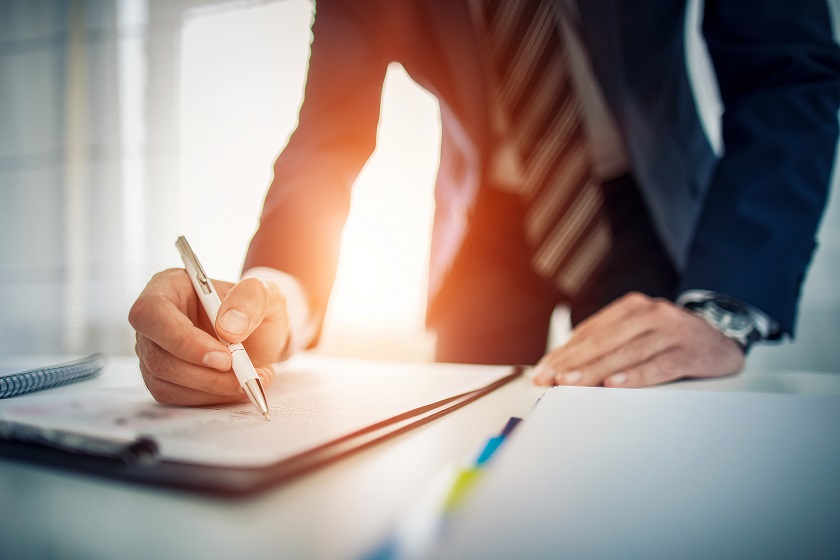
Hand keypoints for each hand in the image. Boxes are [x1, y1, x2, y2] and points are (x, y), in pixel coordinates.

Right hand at [128, 268, 289, 404]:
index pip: (152, 313)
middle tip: (244, 376)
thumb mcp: (264, 293)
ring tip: (250, 379)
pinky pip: (175, 396)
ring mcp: (154, 350)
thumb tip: (228, 329)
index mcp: (168, 287)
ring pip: (164, 381)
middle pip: (157, 355)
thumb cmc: (256, 309)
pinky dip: (209, 397)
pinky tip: (236, 387)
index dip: (183, 340)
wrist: (261, 335)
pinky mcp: (162, 377)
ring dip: (211, 388)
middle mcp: (153, 320)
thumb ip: (250, 300)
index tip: (224, 358)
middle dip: (204, 373)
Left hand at [533, 292, 744, 387]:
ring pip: (627, 353)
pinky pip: (660, 365)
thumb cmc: (671, 340)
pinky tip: (616, 384)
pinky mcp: (692, 351)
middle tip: (550, 379)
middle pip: (605, 341)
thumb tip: (564, 366)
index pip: (590, 332)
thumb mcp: (639, 333)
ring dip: (596, 370)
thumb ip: (607, 344)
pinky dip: (636, 376)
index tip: (542, 370)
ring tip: (572, 382)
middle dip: (573, 362)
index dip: (564, 352)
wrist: (723, 339)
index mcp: (632, 307)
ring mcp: (673, 331)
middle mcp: (651, 314)